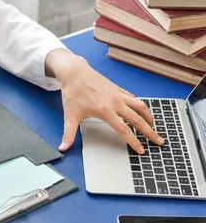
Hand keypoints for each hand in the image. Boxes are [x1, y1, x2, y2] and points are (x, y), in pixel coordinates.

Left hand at [45, 49, 163, 153]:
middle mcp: (115, 102)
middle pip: (138, 120)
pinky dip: (139, 106)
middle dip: (150, 132)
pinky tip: (141, 110)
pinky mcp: (117, 88)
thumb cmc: (72, 92)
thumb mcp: (69, 115)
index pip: (124, 130)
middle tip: (159, 141)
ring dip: (149, 117)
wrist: (74, 72)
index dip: (134, 142)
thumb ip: (68, 134)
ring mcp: (118, 94)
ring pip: (141, 106)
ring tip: (153, 126)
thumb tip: (63, 147)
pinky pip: (133, 98)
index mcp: (106, 111)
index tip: (142, 150)